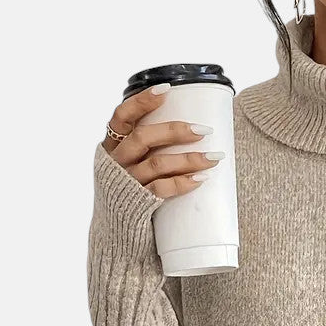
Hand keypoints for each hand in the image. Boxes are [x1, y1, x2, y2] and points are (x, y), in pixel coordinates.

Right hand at [101, 84, 224, 198]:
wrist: (117, 235)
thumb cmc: (131, 192)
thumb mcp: (129, 165)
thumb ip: (146, 148)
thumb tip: (187, 130)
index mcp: (112, 146)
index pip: (122, 116)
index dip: (142, 101)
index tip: (166, 90)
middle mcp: (116, 162)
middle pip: (143, 138)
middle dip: (175, 131)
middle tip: (204, 130)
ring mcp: (127, 183)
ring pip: (157, 163)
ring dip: (188, 159)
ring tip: (213, 158)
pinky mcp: (138, 204)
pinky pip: (161, 189)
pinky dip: (182, 183)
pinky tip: (200, 178)